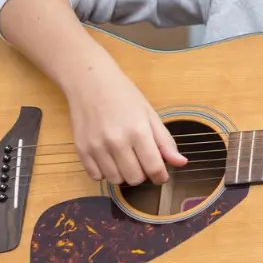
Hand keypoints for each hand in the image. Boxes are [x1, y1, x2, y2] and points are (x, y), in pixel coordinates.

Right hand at [64, 58, 186, 185]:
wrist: (90, 82)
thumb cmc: (125, 96)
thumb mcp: (150, 114)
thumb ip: (165, 141)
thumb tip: (181, 163)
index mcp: (138, 132)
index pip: (154, 167)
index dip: (161, 176)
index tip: (161, 176)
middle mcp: (117, 142)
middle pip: (135, 178)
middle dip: (143, 175)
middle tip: (142, 162)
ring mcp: (97, 147)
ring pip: (115, 180)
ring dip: (124, 175)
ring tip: (126, 160)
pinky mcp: (81, 150)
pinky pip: (96, 176)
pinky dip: (105, 173)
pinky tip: (109, 159)